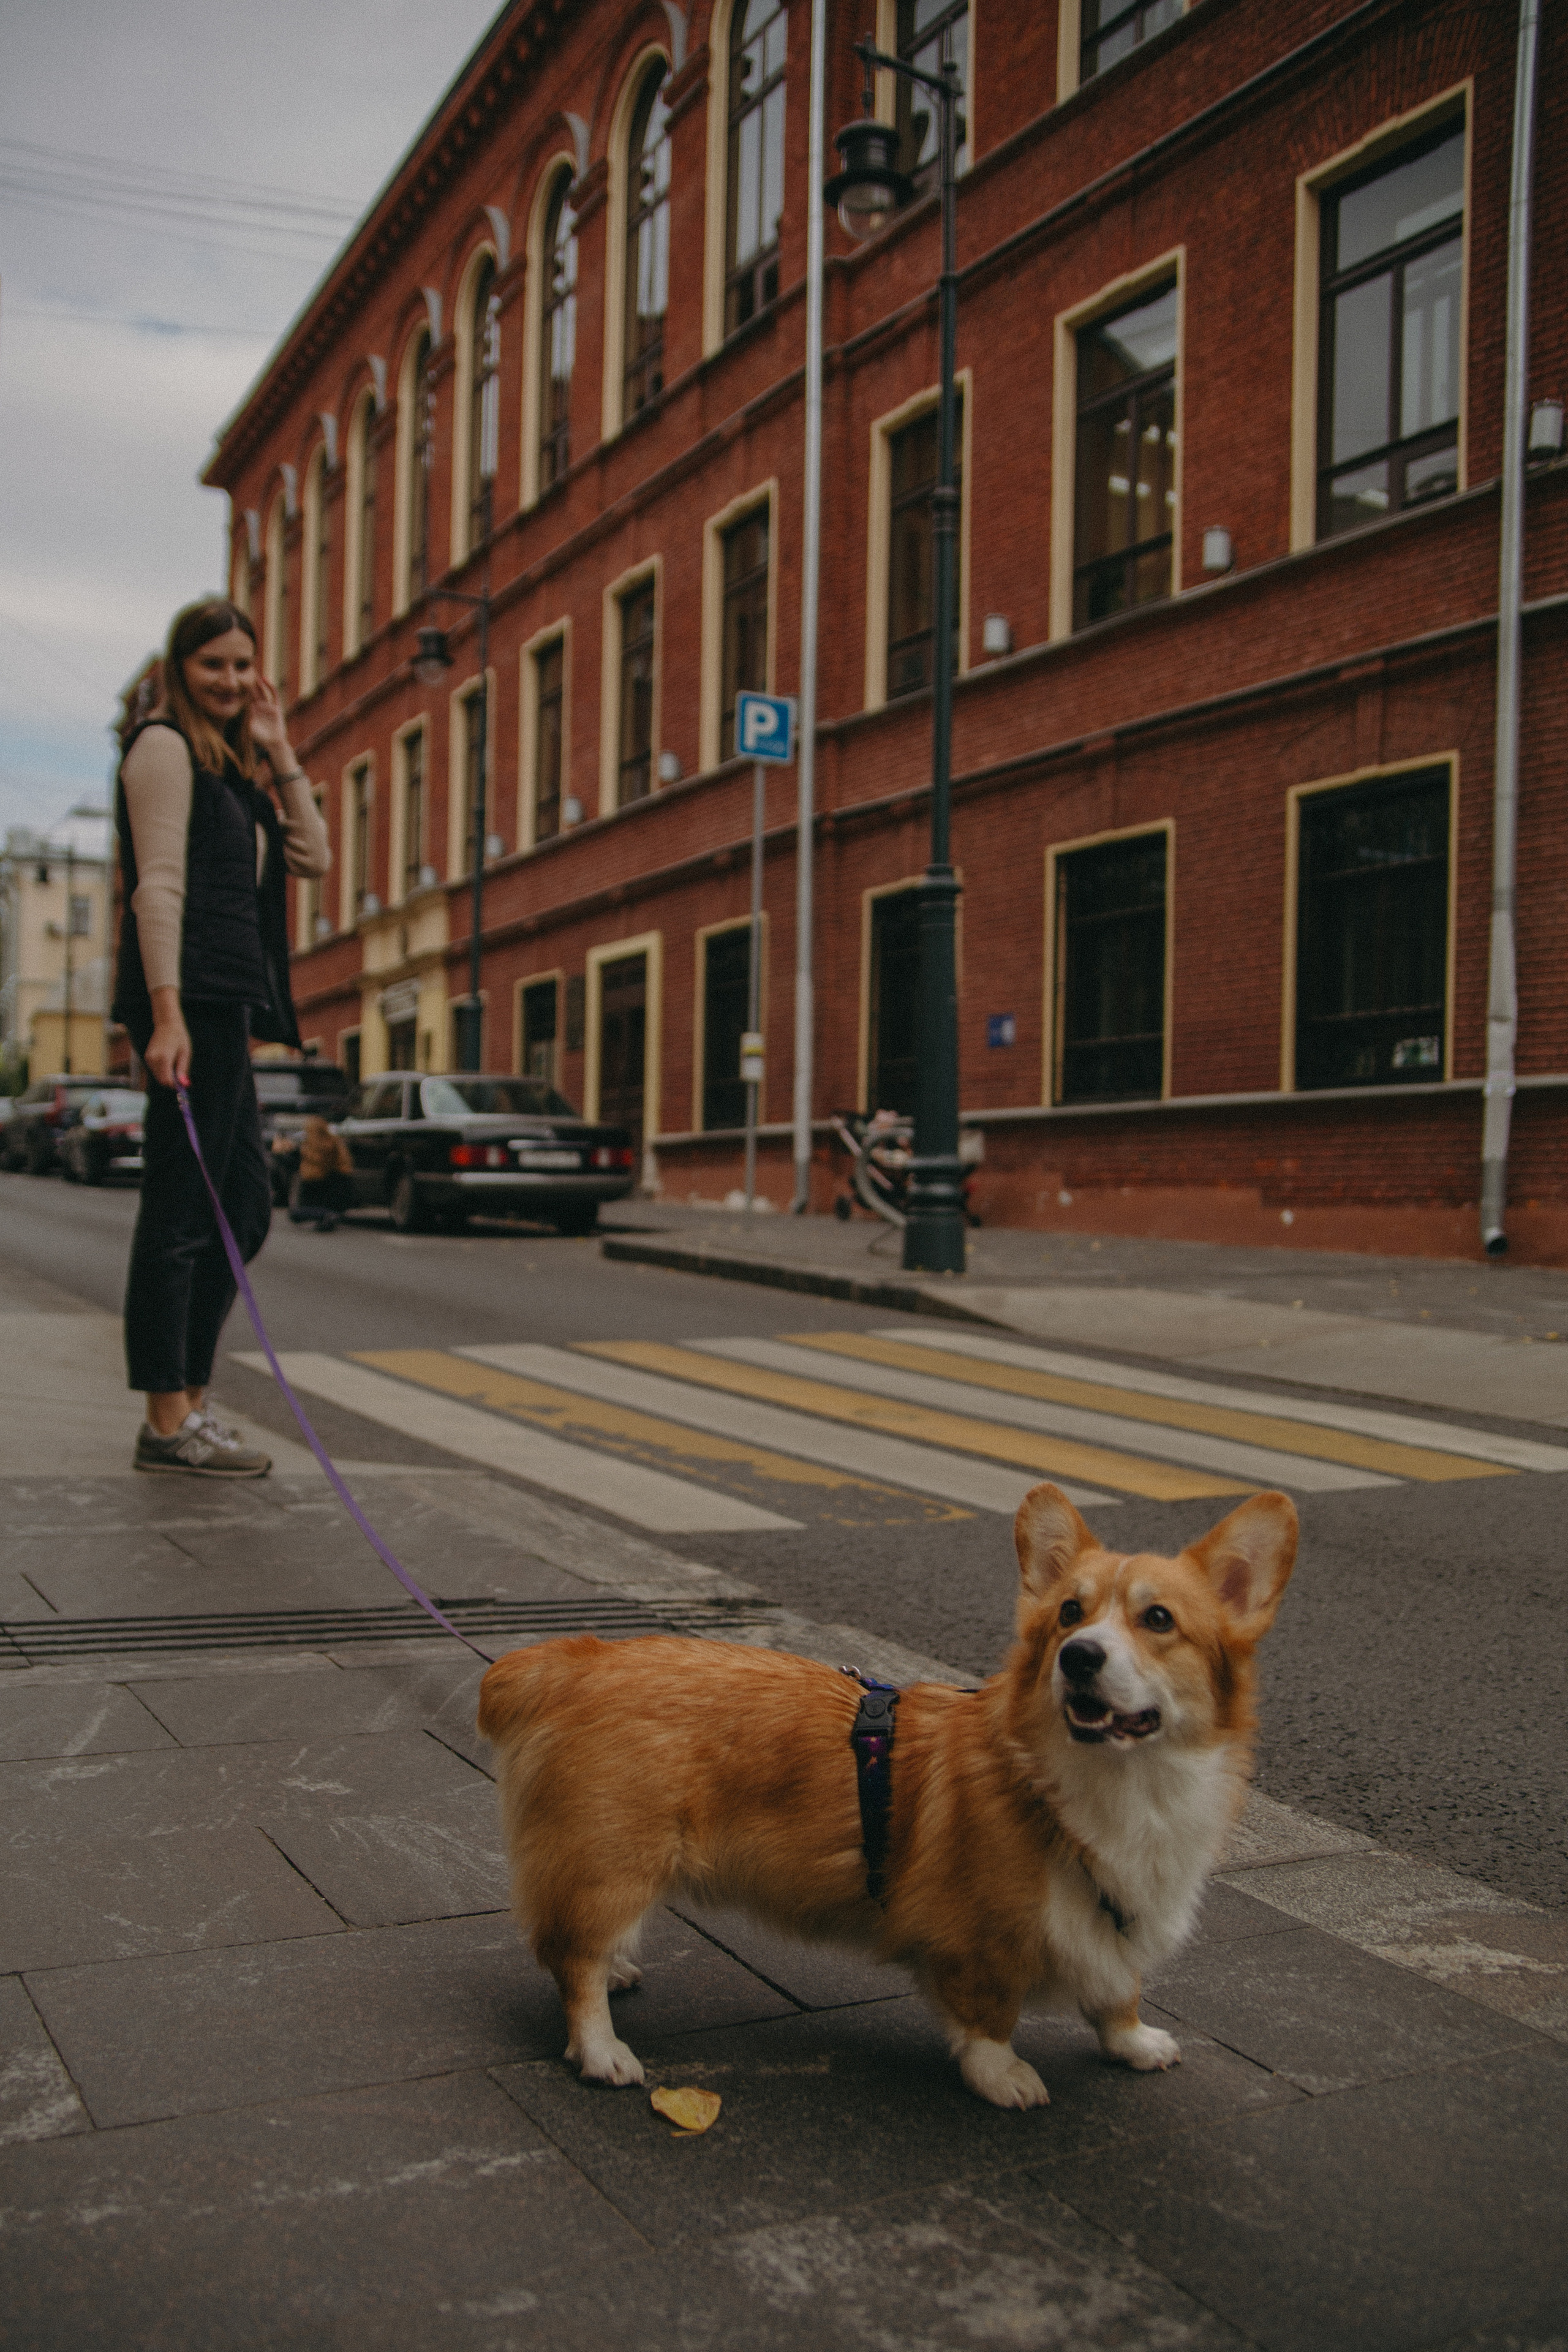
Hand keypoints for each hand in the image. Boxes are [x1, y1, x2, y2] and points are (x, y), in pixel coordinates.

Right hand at [145, 992, 190, 1089]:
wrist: (167, 1024)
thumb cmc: (179, 1037)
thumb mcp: (185, 1053)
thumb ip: (182, 1069)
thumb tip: (184, 1084)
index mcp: (164, 1058)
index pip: (167, 1080)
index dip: (175, 1085)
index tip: (183, 1085)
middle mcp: (153, 1059)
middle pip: (161, 1080)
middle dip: (171, 1081)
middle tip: (181, 1077)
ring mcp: (148, 1058)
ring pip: (158, 1076)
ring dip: (167, 1075)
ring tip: (175, 1063)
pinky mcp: (147, 1057)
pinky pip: (155, 1070)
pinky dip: (162, 1070)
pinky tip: (169, 1060)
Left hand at [248, 673, 295, 790]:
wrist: (273, 743)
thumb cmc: (260, 738)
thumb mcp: (248, 728)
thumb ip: (245, 718)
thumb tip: (241, 710)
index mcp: (250, 711)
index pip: (244, 697)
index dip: (239, 688)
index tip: (233, 679)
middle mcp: (258, 707)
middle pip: (252, 691)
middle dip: (248, 681)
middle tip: (242, 669)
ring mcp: (267, 707)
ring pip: (262, 691)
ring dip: (258, 682)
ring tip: (253, 672)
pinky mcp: (276, 708)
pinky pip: (273, 695)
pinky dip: (270, 687)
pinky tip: (265, 679)